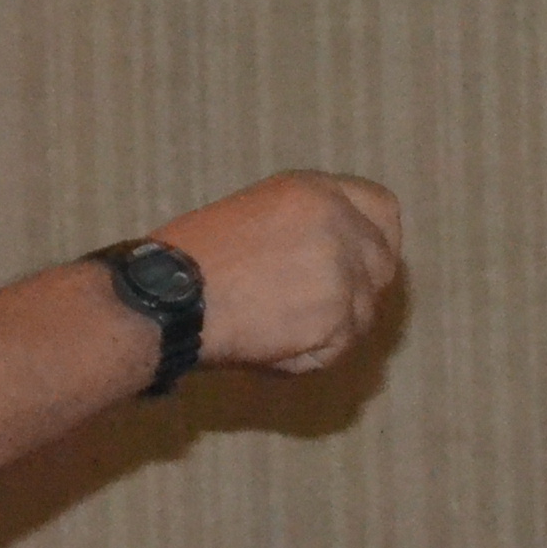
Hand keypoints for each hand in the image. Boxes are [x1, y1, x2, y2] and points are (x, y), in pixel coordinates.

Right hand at [171, 172, 404, 373]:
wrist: (165, 297)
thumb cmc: (186, 260)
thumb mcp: (253, 214)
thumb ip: (304, 228)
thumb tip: (336, 258)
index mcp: (316, 192)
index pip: (382, 208)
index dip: (375, 238)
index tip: (362, 261)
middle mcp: (340, 225)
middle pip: (382, 263)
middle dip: (359, 288)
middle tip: (317, 310)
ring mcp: (343, 272)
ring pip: (364, 311)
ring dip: (331, 328)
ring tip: (276, 330)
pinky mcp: (336, 317)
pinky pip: (338, 347)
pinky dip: (310, 356)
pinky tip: (270, 347)